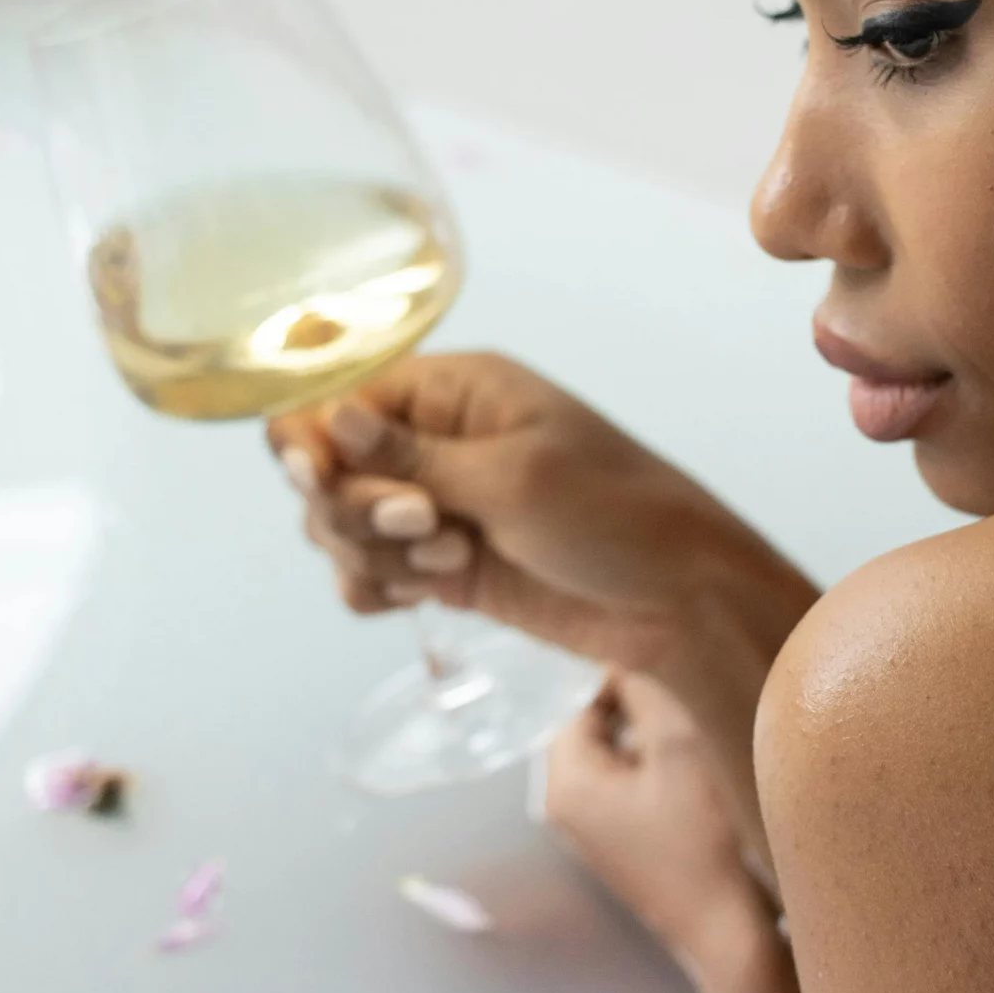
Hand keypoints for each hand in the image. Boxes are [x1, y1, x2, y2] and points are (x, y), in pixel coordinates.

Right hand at [268, 352, 816, 863]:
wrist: (680, 601)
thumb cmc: (616, 516)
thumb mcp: (516, 478)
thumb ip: (415, 457)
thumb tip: (332, 413)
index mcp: (450, 391)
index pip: (336, 400)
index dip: (313, 444)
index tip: (322, 482)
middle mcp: (430, 442)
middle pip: (325, 470)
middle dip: (356, 510)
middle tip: (429, 526)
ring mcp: (432, 507)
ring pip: (339, 528)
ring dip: (374, 552)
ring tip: (450, 559)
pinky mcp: (439, 566)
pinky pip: (367, 574)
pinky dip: (382, 587)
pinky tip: (433, 590)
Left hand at [543, 670, 770, 956]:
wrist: (723, 928)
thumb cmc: (700, 841)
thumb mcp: (678, 751)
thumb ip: (645, 695)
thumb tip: (624, 658)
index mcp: (565, 783)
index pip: (575, 702)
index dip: (615, 678)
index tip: (657, 667)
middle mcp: (561, 807)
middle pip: (587, 727)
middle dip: (629, 709)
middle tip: (678, 701)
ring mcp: (585, 829)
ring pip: (608, 754)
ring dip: (643, 738)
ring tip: (688, 738)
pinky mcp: (613, 842)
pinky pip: (621, 784)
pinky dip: (648, 769)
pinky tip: (688, 774)